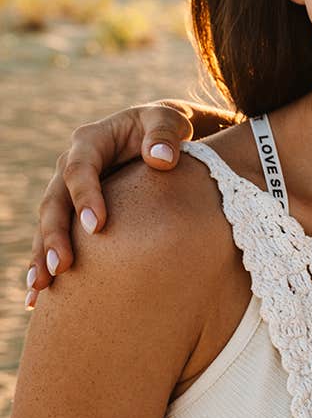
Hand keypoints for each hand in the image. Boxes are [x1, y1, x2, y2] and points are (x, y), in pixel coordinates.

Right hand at [26, 101, 195, 305]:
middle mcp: (70, 167)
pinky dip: (46, 264)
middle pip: (55, 202)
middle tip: (62, 267)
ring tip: (40, 288)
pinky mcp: (73, 211)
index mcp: (90, 142)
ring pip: (49, 225)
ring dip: (42, 256)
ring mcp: (68, 191)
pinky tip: (37, 296)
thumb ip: (165, 134)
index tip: (97, 227)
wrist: (157, 137)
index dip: (86, 197)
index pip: (80, 170)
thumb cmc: (164, 127)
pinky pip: (55, 238)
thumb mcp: (169, 120)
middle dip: (55, 236)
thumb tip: (160, 159)